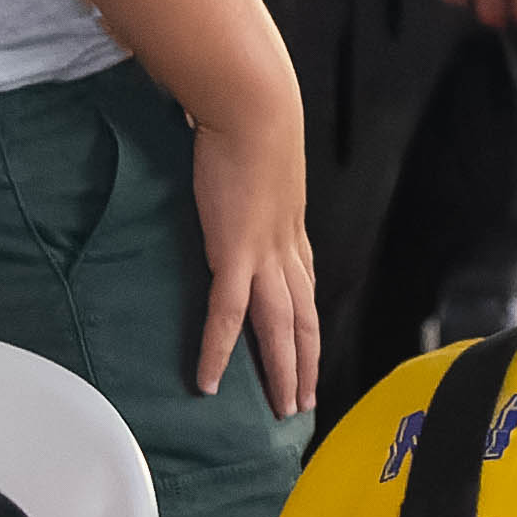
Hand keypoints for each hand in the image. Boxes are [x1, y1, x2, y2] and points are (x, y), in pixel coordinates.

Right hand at [185, 69, 320, 415]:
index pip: (305, 293)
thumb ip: (250, 188)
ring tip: (280, 408)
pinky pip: (227, 315)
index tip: (308, 357)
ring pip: (280, 327)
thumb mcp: (258, 167)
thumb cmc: (251, 127)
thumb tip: (234, 186)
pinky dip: (217, 350)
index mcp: (291, 232)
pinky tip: (207, 381)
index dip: (308, 329)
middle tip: (303, 404)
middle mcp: (286, 249)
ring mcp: (264, 253)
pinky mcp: (235, 251)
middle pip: (304, 320)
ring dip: (281, 371)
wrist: (254, 108)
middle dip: (305, 364)